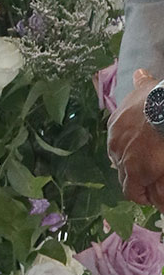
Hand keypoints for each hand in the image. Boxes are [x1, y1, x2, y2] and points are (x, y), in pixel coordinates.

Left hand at [111, 70, 163, 206]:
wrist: (163, 108)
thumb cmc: (157, 98)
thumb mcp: (146, 87)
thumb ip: (142, 83)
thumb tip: (140, 73)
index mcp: (117, 125)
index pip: (119, 146)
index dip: (132, 154)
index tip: (142, 157)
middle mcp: (115, 143)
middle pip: (121, 165)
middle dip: (133, 173)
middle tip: (148, 178)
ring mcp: (123, 159)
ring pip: (127, 181)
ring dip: (139, 187)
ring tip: (152, 194)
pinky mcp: (136, 173)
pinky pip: (136, 192)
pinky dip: (144, 196)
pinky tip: (154, 200)